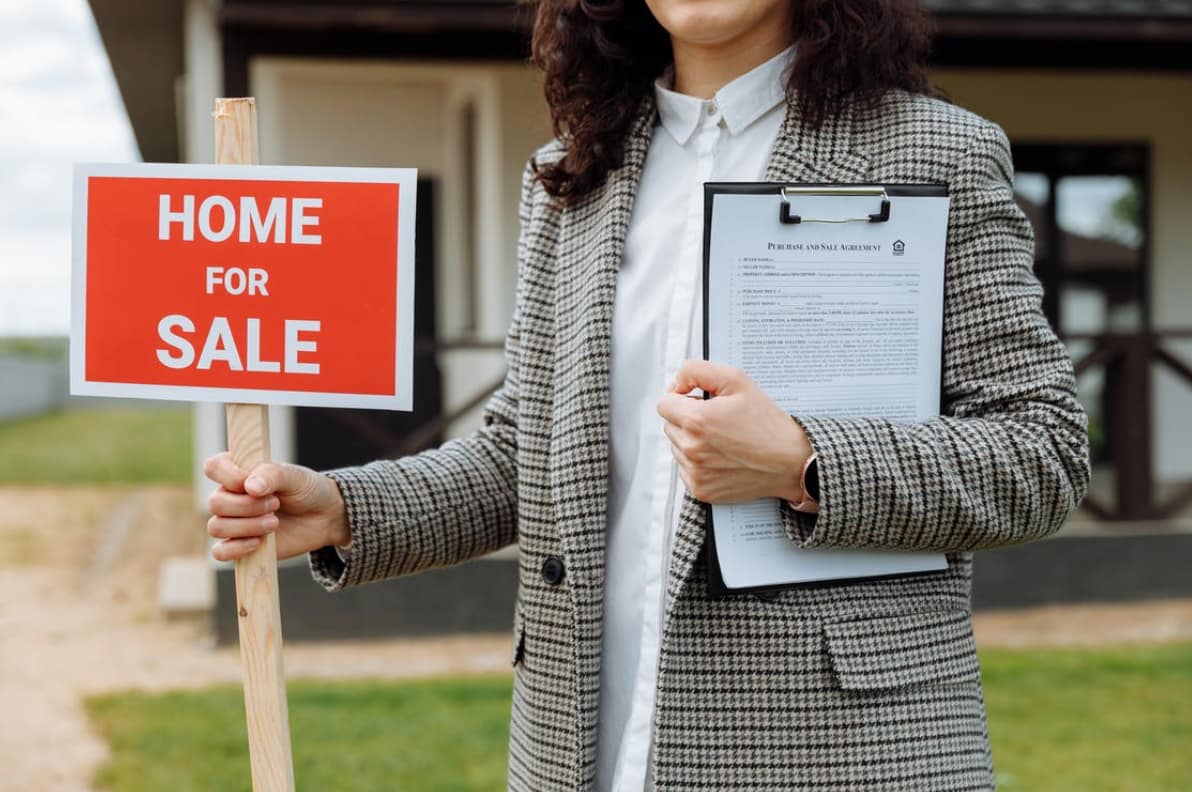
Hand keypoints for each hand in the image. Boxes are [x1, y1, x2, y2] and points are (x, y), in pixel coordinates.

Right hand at [204, 452, 347, 561]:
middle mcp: (230, 495)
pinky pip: (219, 552)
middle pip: (214, 503)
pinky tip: (258, 543)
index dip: (230, 476)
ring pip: (216, 527)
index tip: (253, 483)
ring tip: (275, 522)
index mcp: (238, 471)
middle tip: (276, 504)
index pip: (213, 467)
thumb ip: (272, 475)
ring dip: (247, 526)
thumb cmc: (306, 490)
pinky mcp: (239, 545)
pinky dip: (236, 549)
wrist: (323, 517)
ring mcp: (232, 521)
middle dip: (247, 506)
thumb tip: (250, 486)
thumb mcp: (295, 476)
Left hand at [656, 360, 811, 503]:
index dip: (682, 397)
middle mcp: (691, 449)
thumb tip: (676, 382)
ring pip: (676, 447)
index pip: (664, 403)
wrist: (790, 462)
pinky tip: (722, 457)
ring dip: (691, 440)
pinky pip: (685, 469)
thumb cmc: (767, 422)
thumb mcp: (736, 381)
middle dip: (687, 419)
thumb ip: (697, 371)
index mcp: (696, 420)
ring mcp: (695, 472)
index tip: (699, 401)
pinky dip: (698, 462)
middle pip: (669, 425)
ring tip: (723, 439)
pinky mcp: (700, 490)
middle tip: (717, 420)